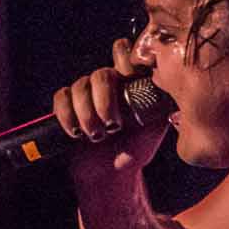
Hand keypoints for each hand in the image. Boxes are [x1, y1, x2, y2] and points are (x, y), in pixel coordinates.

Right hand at [52, 38, 169, 181]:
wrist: (110, 173)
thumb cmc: (135, 150)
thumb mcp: (153, 131)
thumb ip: (158, 111)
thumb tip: (166, 96)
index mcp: (130, 83)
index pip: (125, 55)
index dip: (125, 64)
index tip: (130, 84)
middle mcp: (108, 84)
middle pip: (101, 74)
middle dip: (104, 102)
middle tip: (112, 126)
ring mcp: (87, 93)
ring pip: (80, 86)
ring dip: (87, 114)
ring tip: (97, 136)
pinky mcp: (67, 105)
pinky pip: (62, 98)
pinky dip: (67, 116)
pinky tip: (76, 134)